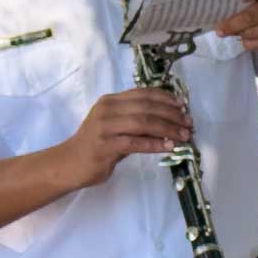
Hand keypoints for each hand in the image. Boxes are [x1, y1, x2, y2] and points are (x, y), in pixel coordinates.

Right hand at [55, 88, 191, 187]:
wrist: (68, 163)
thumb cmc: (95, 145)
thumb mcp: (115, 126)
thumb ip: (136, 121)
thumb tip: (170, 120)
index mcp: (111, 101)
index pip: (144, 94)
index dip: (166, 98)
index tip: (183, 106)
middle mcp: (107, 109)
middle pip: (147, 107)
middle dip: (172, 115)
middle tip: (189, 123)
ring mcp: (105, 127)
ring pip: (143, 123)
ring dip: (168, 129)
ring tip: (184, 136)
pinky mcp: (105, 146)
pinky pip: (136, 143)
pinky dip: (155, 144)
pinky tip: (169, 147)